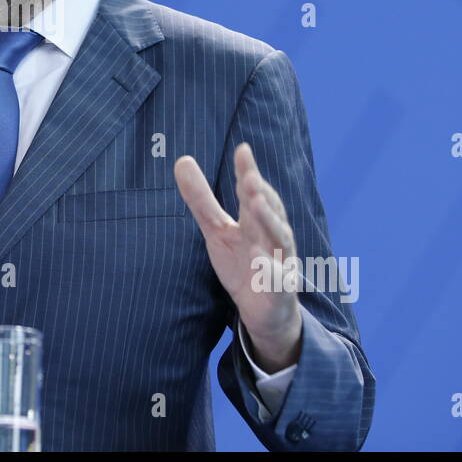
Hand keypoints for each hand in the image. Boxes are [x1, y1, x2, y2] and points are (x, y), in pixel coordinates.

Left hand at [174, 142, 301, 372]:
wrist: (265, 311)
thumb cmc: (244, 263)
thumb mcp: (217, 231)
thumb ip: (201, 199)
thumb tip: (181, 160)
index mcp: (257, 220)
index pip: (252, 192)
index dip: (248, 172)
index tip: (243, 150)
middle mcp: (272, 236)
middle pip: (268, 211)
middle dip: (260, 193)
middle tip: (248, 176)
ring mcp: (280, 262)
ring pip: (279, 239)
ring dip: (269, 221)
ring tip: (255, 203)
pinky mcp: (280, 290)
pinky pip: (277, 279)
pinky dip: (269, 269)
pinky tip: (258, 260)